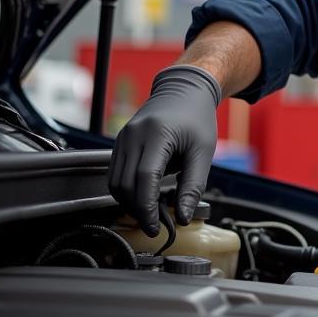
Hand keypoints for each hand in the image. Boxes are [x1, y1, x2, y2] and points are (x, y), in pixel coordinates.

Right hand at [107, 65, 220, 234]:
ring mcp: (123, 138)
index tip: (155, 226)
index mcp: (156, 134)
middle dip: (137, 210)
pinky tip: (143, 196)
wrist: (186, 90)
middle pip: (124, 184)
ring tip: (150, 212)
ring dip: (129, 202)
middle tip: (154, 224)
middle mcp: (133, 135)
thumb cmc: (197, 117)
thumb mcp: (203, 151)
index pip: (143, 179)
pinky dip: (126, 190)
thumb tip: (184, 216)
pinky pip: (115, 173)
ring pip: (114, 182)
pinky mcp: (120, 142)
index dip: (147, 207)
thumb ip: (193, 185)